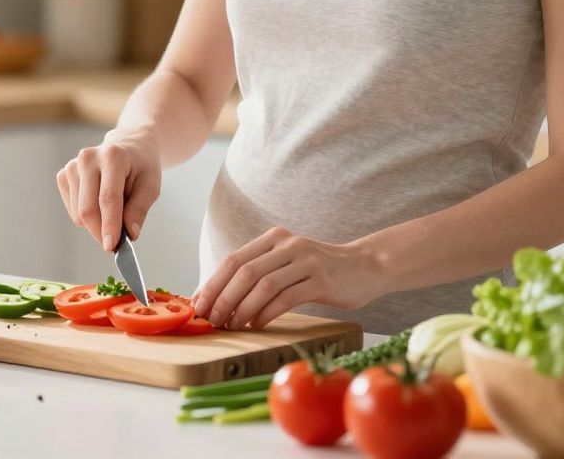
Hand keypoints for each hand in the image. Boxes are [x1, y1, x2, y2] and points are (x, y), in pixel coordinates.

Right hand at [55, 130, 161, 251]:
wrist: (129, 146)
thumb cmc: (141, 166)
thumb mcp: (151, 185)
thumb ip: (140, 209)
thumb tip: (130, 233)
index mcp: (113, 156)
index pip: (108, 198)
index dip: (109, 225)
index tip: (111, 246)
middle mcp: (88, 158)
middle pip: (88, 208)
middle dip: (100, 232)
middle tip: (115, 244)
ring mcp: (72, 166)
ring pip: (78, 213)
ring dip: (96, 224)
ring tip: (113, 211)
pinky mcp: (63, 175)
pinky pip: (72, 210)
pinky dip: (86, 217)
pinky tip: (98, 204)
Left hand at [194, 227, 385, 328]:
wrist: (365, 266)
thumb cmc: (319, 271)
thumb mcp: (287, 262)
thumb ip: (260, 272)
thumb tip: (220, 297)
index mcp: (273, 238)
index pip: (233, 259)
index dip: (212, 283)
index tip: (198, 304)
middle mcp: (286, 244)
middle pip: (244, 271)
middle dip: (222, 298)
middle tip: (211, 319)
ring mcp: (305, 260)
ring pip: (263, 285)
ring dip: (242, 308)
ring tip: (232, 325)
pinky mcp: (320, 280)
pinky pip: (286, 298)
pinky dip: (266, 313)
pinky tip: (257, 324)